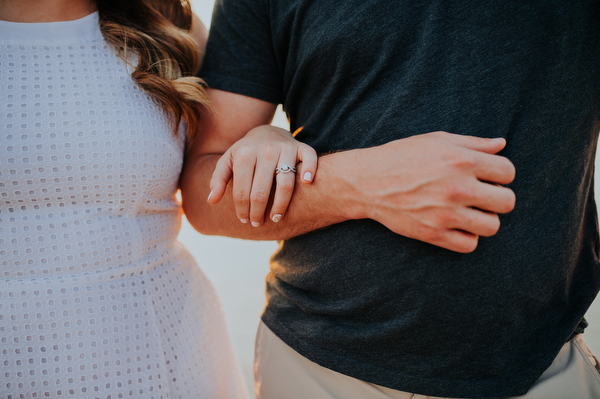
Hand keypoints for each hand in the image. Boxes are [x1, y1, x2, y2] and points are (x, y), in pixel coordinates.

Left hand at [208, 125, 317, 226]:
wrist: (267, 131)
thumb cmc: (246, 153)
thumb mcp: (228, 162)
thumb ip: (218, 180)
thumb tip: (211, 201)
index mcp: (244, 154)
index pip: (242, 191)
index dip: (242, 209)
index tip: (244, 220)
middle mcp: (265, 150)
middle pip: (261, 191)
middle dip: (258, 212)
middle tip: (258, 223)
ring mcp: (285, 148)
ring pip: (285, 182)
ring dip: (281, 204)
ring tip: (276, 217)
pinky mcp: (301, 147)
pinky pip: (309, 158)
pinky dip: (310, 170)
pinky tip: (307, 183)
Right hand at [342, 131, 515, 252]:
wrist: (367, 182)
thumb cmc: (402, 157)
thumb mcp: (437, 141)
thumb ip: (473, 143)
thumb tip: (502, 144)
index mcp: (462, 160)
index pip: (508, 172)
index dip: (500, 174)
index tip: (487, 176)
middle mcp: (458, 187)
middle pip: (507, 202)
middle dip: (497, 197)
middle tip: (481, 195)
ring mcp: (446, 213)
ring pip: (492, 226)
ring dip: (485, 219)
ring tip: (470, 211)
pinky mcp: (433, 233)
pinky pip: (470, 244)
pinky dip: (467, 236)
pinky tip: (456, 225)